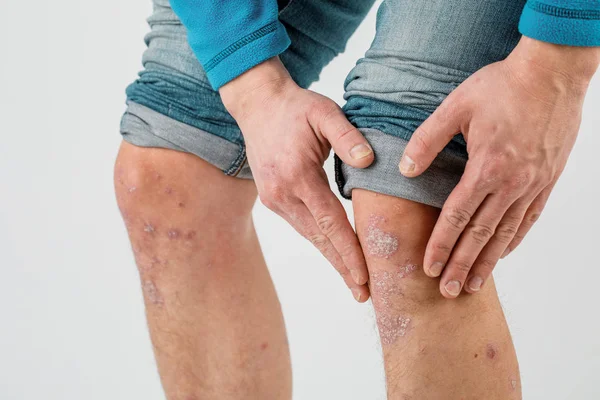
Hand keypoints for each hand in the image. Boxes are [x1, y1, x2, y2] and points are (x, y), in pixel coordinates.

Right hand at [220, 58, 374, 301]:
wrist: (258, 106)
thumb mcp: (324, 112)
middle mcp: (283, 194)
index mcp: (298, 175)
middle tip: (365, 296)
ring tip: (354, 284)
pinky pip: (301, 226)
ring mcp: (275, 199)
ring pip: (310, 236)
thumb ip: (347, 136)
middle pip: (319, 239)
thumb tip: (369, 161)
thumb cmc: (296, 108)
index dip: (349, 251)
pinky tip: (334, 255)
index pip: (330, 222)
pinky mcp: (273, 199)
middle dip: (343, 268)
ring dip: (332, 259)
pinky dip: (320, 243)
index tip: (364, 277)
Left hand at [399, 37, 599, 297]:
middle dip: (462, 265)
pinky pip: (529, 218)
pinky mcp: (547, 179)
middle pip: (481, 234)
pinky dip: (514, 240)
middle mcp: (511, 182)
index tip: (430, 268)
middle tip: (448, 292)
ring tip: (474, 284)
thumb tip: (406, 169)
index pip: (457, 217)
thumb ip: (428, 139)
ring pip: (506, 232)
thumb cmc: (503, 85)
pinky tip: (503, 254)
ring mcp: (533, 183)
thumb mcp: (456, 105)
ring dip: (488, 261)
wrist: (553, 72)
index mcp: (486, 166)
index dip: (441, 245)